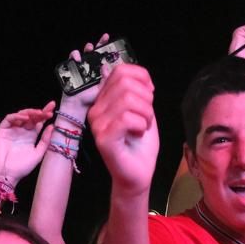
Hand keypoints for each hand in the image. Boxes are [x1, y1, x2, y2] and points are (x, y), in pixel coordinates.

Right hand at [0, 102, 55, 184]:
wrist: (8, 175)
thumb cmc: (22, 167)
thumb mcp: (38, 153)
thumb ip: (45, 140)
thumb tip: (51, 126)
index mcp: (31, 136)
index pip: (38, 122)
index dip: (45, 114)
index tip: (52, 106)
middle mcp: (22, 131)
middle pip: (31, 117)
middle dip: (39, 112)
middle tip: (47, 110)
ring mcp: (12, 130)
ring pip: (20, 115)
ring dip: (29, 112)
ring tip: (37, 113)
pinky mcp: (2, 130)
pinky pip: (9, 119)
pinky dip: (16, 116)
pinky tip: (25, 119)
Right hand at [59, 34, 109, 115]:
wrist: (78, 108)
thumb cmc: (91, 101)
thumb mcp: (103, 89)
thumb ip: (106, 78)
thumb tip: (105, 66)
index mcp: (98, 72)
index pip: (103, 57)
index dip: (106, 48)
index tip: (110, 40)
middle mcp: (89, 68)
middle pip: (93, 53)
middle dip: (97, 44)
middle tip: (103, 39)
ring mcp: (80, 68)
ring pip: (83, 54)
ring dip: (86, 49)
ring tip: (89, 48)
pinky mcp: (71, 70)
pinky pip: (71, 60)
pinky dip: (73, 57)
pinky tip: (77, 58)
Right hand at [89, 63, 158, 192]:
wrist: (138, 174)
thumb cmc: (140, 144)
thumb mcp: (141, 110)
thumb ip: (134, 89)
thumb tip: (124, 69)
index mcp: (103, 99)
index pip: (121, 70)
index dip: (142, 79)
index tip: (148, 97)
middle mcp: (96, 109)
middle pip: (125, 82)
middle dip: (146, 98)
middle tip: (145, 117)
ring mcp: (97, 124)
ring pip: (128, 99)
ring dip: (145, 113)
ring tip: (142, 127)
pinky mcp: (103, 138)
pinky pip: (127, 118)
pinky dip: (141, 124)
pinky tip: (138, 134)